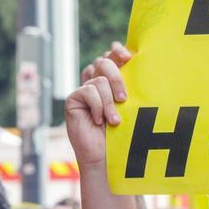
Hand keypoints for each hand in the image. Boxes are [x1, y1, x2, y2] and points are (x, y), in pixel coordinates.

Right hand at [65, 42, 131, 167]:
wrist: (107, 157)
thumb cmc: (124, 134)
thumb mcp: (132, 107)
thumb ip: (131, 85)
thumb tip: (135, 59)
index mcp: (112, 80)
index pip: (113, 55)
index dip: (118, 51)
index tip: (129, 57)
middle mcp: (97, 81)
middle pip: (104, 61)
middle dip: (117, 78)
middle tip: (124, 99)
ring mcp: (84, 90)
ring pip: (99, 78)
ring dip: (110, 101)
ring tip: (115, 120)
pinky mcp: (74, 99)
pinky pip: (88, 90)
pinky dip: (98, 106)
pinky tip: (98, 121)